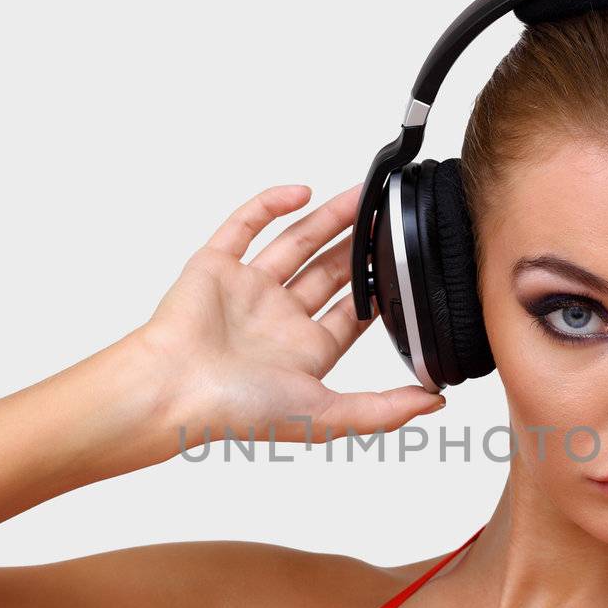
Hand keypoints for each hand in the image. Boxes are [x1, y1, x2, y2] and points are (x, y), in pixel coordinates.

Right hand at [134, 182, 446, 450]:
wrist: (171, 388)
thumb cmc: (236, 409)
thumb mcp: (326, 416)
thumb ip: (383, 409)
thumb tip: (435, 402)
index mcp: (303, 354)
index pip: (352, 315)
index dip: (378, 289)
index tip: (407, 264)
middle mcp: (276, 320)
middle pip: (329, 272)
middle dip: (360, 246)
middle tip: (390, 216)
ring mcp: (246, 290)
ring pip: (295, 243)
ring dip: (328, 218)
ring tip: (363, 195)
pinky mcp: (215, 266)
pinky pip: (245, 226)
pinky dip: (270, 204)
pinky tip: (300, 191)